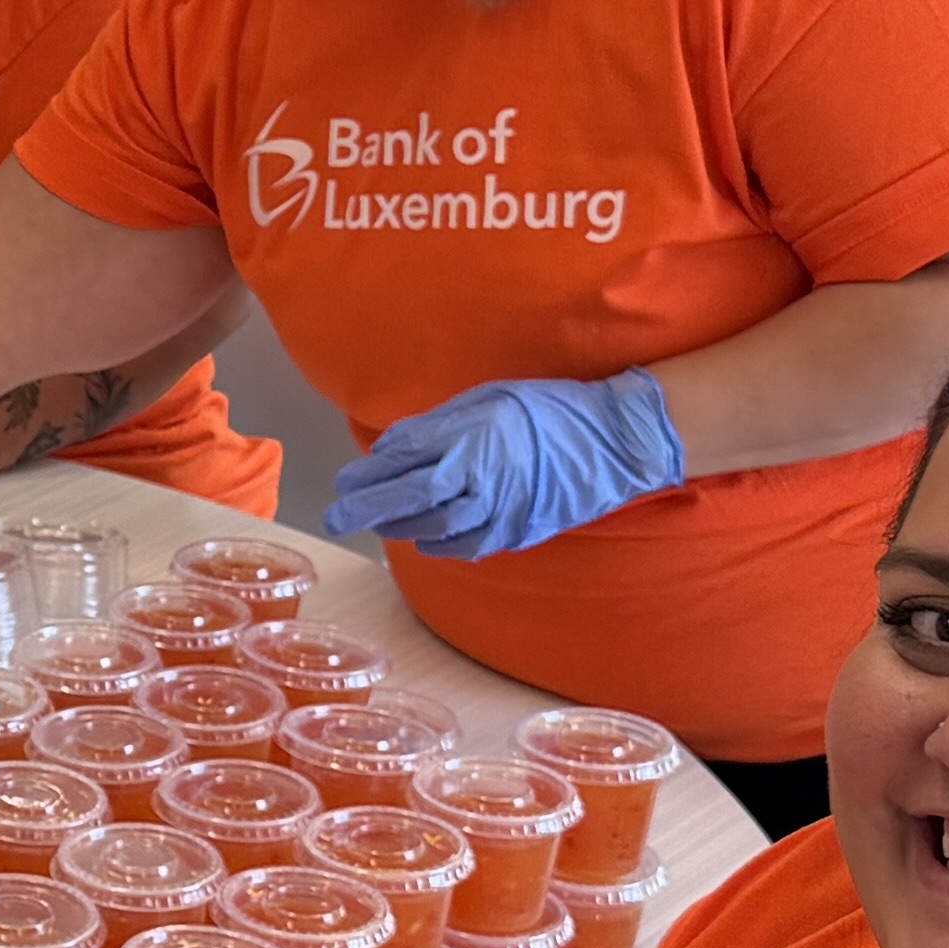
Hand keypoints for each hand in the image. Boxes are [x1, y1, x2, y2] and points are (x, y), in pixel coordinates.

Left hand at [322, 365, 686, 561]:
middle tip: (337, 517)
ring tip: (377, 524)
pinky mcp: (516, 531)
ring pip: (433, 527)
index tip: (343, 483)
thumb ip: (437, 426)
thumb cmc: (547, 410)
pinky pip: (466, 547)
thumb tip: (392, 448)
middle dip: (366, 509)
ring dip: (399, 527)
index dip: (368, 475)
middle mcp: (480, 474)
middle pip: (408, 498)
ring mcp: (500, 508)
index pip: (402, 460)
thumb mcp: (486, 400)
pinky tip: (422, 539)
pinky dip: (437, 546)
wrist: (612, 441)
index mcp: (470, 435)